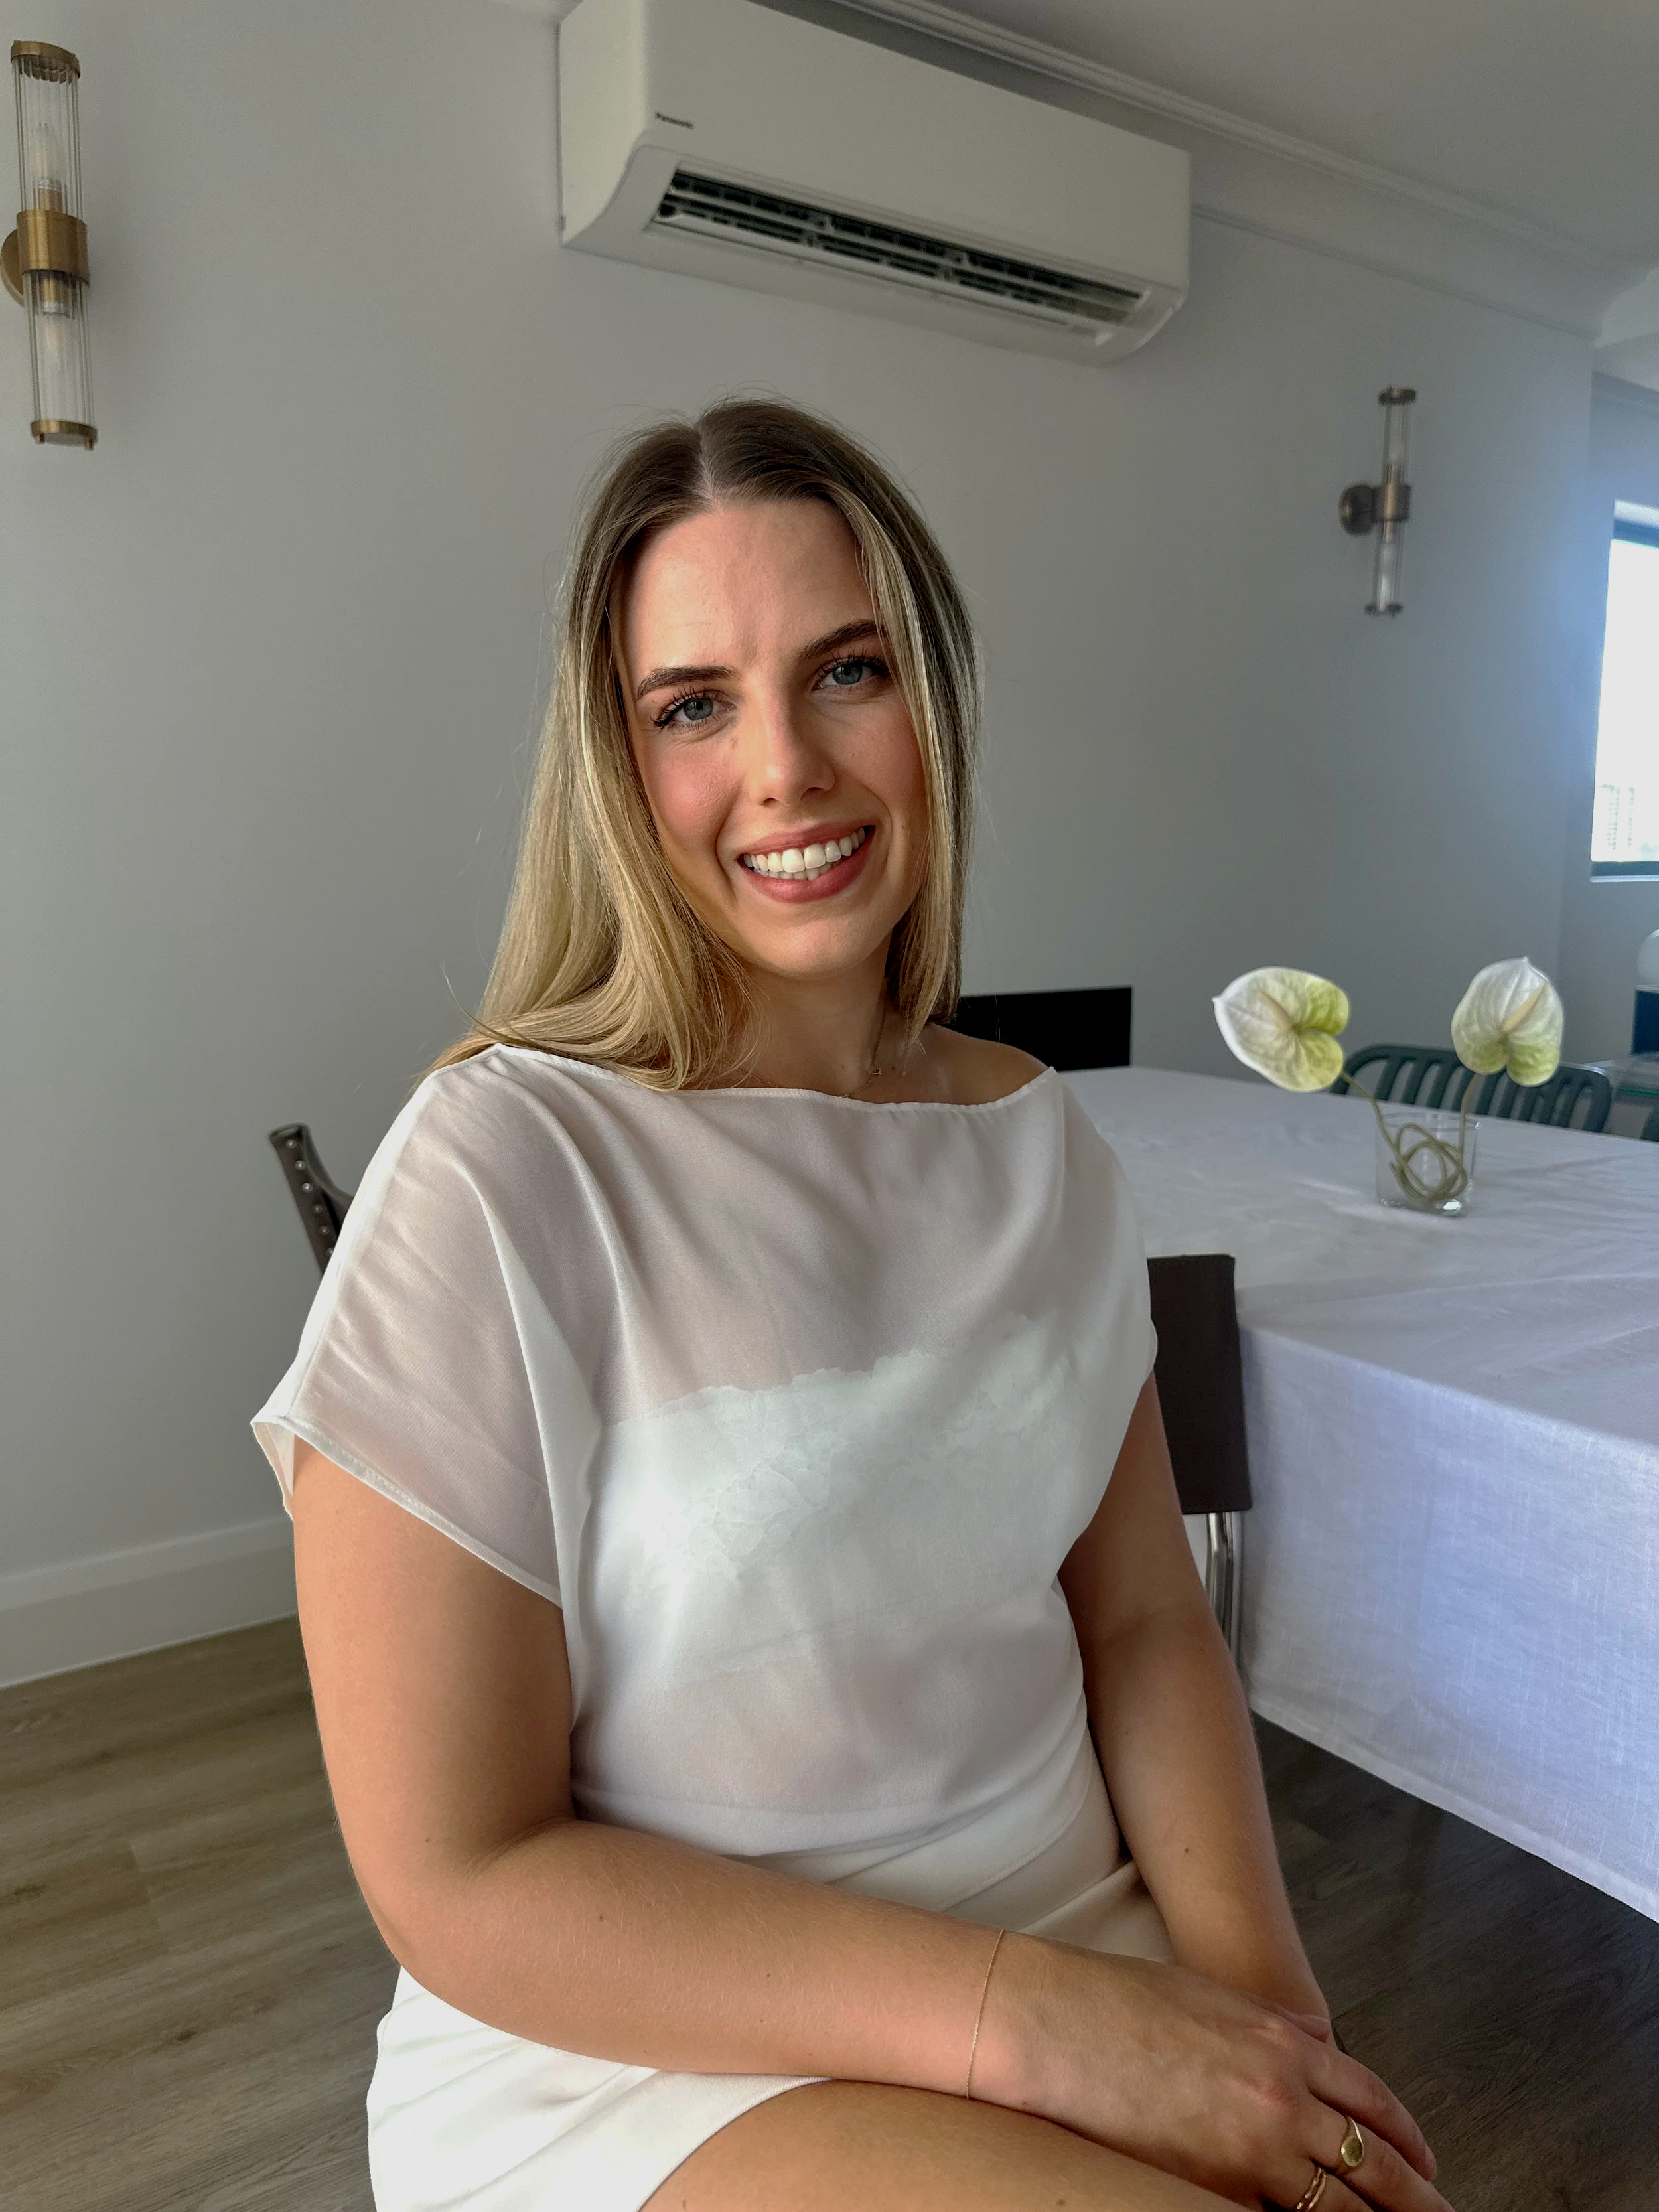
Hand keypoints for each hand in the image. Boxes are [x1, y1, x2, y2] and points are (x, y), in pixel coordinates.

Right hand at [972, 1934, 1452, 2211]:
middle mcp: (1283, 2094)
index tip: (1427, 2166)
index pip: (1372, 2101)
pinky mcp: (1213, 2185)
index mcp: (1285, 2041)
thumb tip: (1309, 2047)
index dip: (1408, 2140)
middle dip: (1417, 2202)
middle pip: (1375, 2165)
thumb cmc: (1120, 2001)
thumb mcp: (1214, 1997)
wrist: (1058, 2020)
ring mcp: (1252, 2146)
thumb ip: (1272, 2029)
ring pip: (1339, 2208)